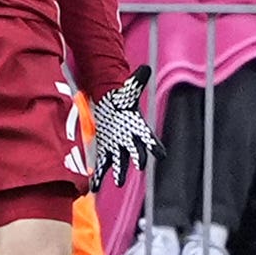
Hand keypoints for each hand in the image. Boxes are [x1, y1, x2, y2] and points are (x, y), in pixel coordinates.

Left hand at [89, 66, 158, 186]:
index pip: (150, 139)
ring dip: (118, 173)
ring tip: (116, 183)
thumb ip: (137, 81)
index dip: (155, 147)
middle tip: (139, 167)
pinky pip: (102, 165)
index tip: (161, 155)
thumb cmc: (123, 99)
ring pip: (119, 163)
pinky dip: (99, 176)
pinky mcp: (105, 151)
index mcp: (138, 128)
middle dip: (136, 160)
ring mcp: (117, 148)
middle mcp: (129, 141)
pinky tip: (94, 187)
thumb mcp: (129, 89)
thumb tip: (146, 68)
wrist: (111, 105)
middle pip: (135, 153)